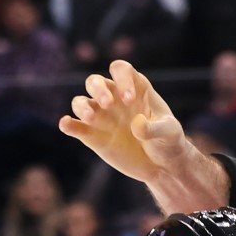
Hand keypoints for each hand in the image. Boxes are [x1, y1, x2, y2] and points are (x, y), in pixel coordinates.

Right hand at [60, 61, 221, 208]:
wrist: (162, 165)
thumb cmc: (168, 141)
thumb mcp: (169, 133)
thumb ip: (154, 128)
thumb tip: (136, 124)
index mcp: (135, 88)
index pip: (121, 70)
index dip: (122, 79)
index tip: (129, 99)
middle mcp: (114, 99)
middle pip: (95, 81)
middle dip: (99, 89)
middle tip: (108, 104)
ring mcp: (102, 117)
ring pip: (80, 101)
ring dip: (82, 106)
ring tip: (90, 118)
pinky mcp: (92, 136)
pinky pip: (74, 126)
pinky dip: (68, 124)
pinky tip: (66, 124)